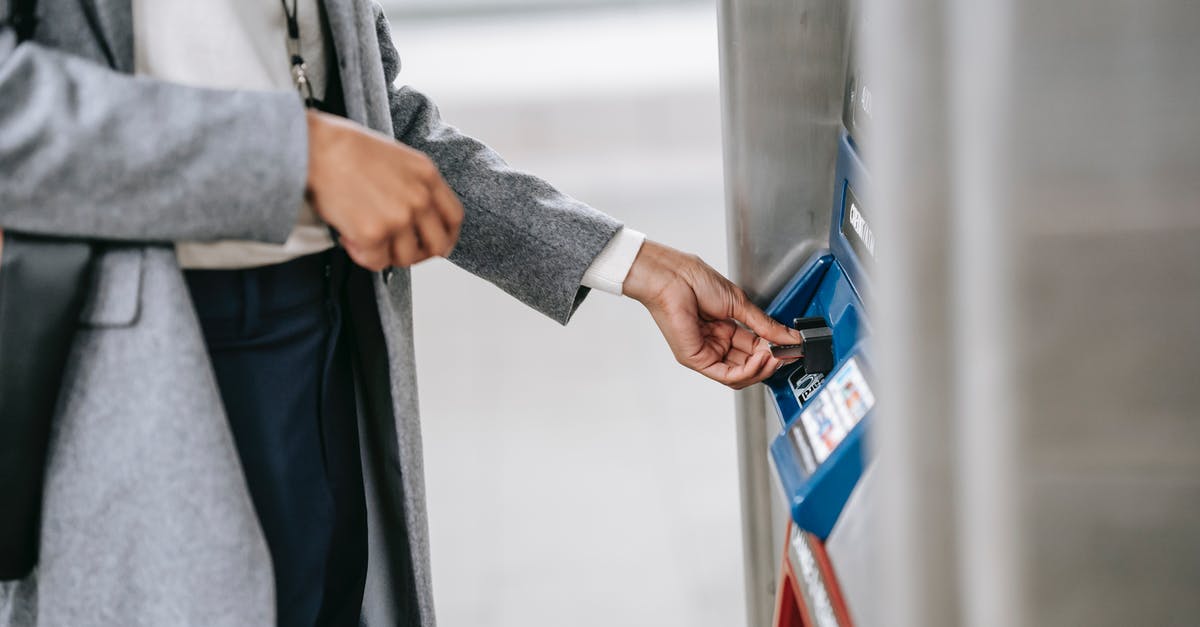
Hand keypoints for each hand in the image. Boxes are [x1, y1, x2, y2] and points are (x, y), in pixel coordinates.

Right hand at [305, 111, 463, 270]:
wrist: (316, 147)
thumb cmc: (347, 148)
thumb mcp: (397, 158)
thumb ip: (414, 186)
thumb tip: (415, 218)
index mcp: (428, 176)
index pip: (454, 218)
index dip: (446, 237)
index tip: (430, 244)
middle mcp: (420, 199)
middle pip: (438, 245)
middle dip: (419, 255)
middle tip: (397, 251)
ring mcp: (399, 218)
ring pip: (405, 258)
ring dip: (385, 254)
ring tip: (363, 236)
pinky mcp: (373, 234)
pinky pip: (376, 262)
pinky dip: (361, 255)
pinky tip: (347, 236)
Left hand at [623, 240, 801, 389]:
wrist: (673, 277)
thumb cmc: (694, 281)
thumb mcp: (740, 304)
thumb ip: (765, 325)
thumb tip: (789, 336)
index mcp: (724, 328)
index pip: (754, 348)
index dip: (774, 350)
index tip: (793, 348)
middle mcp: (715, 343)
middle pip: (748, 365)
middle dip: (771, 362)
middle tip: (787, 354)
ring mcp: (705, 352)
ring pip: (740, 375)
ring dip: (761, 368)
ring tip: (775, 356)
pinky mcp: (696, 360)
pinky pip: (727, 375)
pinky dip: (748, 370)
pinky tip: (760, 359)